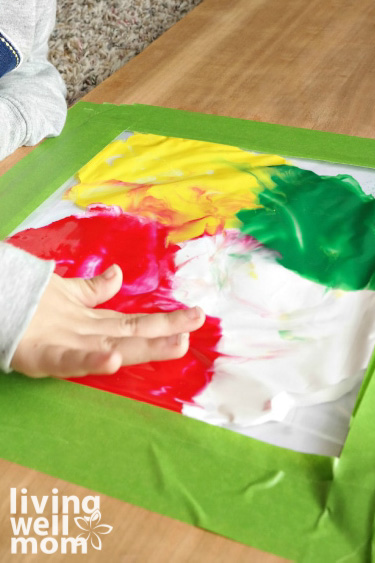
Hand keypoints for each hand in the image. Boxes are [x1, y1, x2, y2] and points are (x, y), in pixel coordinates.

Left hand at [11, 264, 204, 377]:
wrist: (0, 310)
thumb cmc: (33, 307)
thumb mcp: (69, 293)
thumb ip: (96, 288)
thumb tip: (119, 273)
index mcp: (95, 324)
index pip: (137, 322)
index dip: (165, 321)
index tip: (195, 315)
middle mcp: (89, 337)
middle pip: (132, 334)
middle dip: (166, 332)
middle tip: (198, 325)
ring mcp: (70, 347)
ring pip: (113, 347)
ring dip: (144, 348)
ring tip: (176, 344)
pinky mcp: (45, 356)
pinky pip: (69, 361)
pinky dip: (91, 362)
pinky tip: (111, 359)